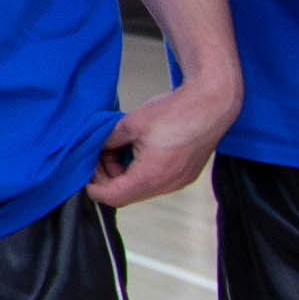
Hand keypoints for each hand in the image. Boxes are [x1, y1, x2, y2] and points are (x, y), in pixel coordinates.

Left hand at [87, 70, 236, 207]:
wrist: (213, 103)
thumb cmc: (176, 111)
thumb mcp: (131, 123)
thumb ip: (108, 140)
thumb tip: (96, 148)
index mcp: (151, 176)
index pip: (113, 196)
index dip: (94, 187)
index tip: (85, 172)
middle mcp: (167, 184)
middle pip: (126, 195)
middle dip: (108, 177)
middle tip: (99, 155)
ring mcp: (179, 181)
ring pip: (141, 189)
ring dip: (124, 174)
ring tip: (117, 148)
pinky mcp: (186, 174)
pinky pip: (156, 181)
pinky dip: (141, 171)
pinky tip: (136, 150)